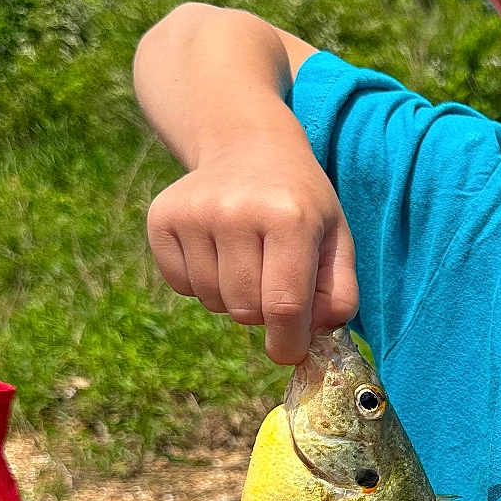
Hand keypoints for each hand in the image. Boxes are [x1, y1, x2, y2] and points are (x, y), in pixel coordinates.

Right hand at [146, 136, 357, 364]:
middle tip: (273, 281)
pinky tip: (218, 251)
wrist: (248, 148)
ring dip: (233, 297)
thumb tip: (311, 336)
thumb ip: (338, 294)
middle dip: (263, 313)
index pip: (285, 304)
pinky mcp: (162, 218)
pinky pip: (181, 285)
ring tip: (247, 259)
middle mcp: (237, 211)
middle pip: (246, 310)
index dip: (288, 341)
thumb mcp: (336, 240)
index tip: (289, 352)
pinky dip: (202, 283)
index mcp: (289, 217)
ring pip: (212, 302)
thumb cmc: (301, 205)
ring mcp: (194, 213)